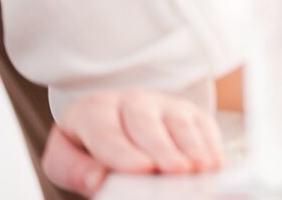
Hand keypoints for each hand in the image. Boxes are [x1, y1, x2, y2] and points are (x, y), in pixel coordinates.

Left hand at [41, 91, 223, 196]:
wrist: (114, 123)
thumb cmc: (89, 147)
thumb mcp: (67, 159)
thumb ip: (76, 170)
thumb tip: (98, 179)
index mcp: (94, 111)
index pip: (107, 132)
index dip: (124, 153)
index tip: (142, 169)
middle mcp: (131, 102)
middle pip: (147, 125)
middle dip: (163, 150)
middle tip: (176, 170)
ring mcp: (164, 104)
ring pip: (179, 123)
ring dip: (193, 148)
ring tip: (200, 169)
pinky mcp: (190, 112)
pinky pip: (203, 125)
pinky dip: (210, 146)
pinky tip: (214, 164)